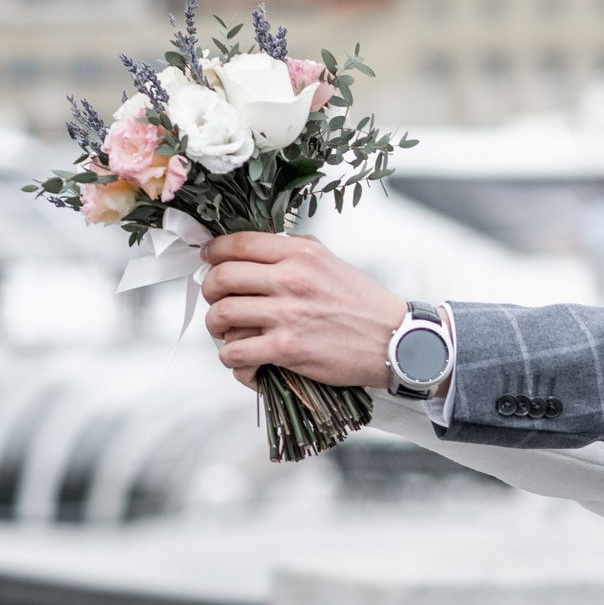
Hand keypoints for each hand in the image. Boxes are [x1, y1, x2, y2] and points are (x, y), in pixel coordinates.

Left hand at [199, 232, 407, 390]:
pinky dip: (232, 359)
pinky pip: (235, 353)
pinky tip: (244, 360)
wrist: (395, 342)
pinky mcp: (287, 349)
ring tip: (226, 332)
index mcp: (300, 254)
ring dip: (216, 327)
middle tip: (217, 300)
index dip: (213, 253)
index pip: (236, 244)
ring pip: (221, 315)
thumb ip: (294, 252)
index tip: (208, 262)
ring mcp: (288, 314)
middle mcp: (291, 279)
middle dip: (210, 291)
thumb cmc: (363, 304)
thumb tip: (253, 251)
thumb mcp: (331, 263)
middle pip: (221, 278)